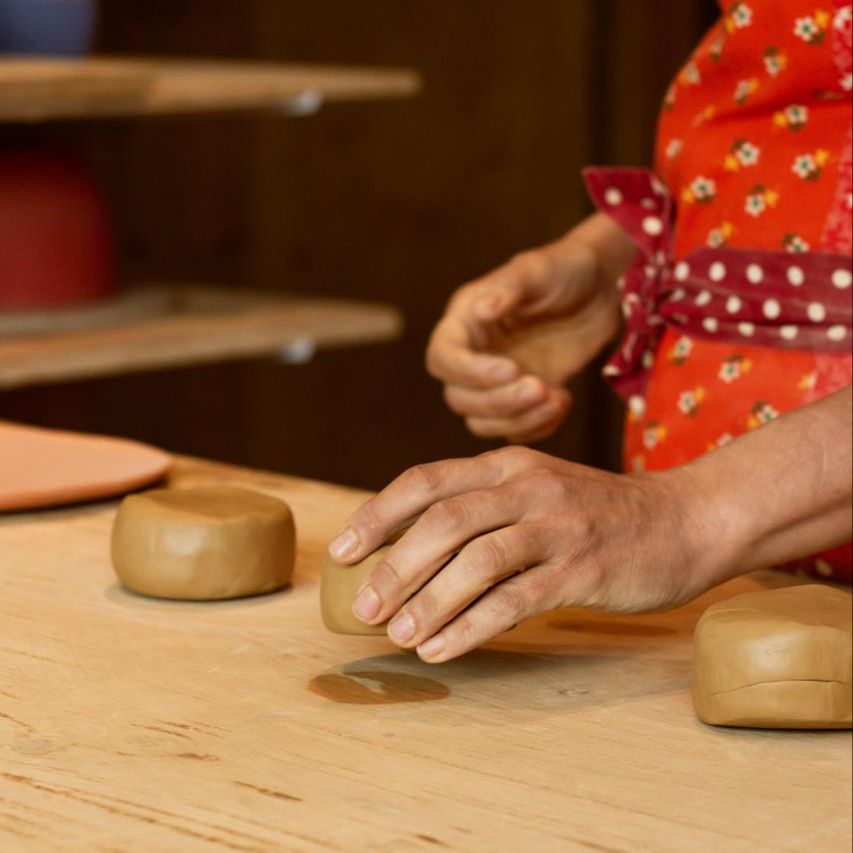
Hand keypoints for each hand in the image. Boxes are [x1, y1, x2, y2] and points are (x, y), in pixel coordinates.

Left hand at [328, 447, 729, 662]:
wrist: (685, 520)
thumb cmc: (596, 514)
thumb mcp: (536, 490)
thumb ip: (483, 509)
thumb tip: (411, 552)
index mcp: (506, 465)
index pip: (426, 480)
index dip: (377, 515)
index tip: (341, 551)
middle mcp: (527, 487)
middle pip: (443, 521)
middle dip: (395, 566)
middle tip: (365, 607)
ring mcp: (557, 526)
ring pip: (476, 560)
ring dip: (428, 601)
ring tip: (398, 635)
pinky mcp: (583, 569)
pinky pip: (515, 599)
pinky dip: (470, 626)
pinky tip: (442, 648)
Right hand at [426, 225, 623, 443]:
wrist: (601, 288)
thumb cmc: (565, 269)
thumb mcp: (538, 270)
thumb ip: (509, 288)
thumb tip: (481, 309)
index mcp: (465, 321)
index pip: (443, 358)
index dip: (469, 372)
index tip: (512, 369)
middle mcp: (473, 355)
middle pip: (459, 398)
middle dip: (499, 401)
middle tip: (540, 386)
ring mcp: (495, 382)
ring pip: (481, 422)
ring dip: (517, 419)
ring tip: (556, 398)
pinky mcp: (521, 400)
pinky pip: (514, 430)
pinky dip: (536, 427)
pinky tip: (563, 402)